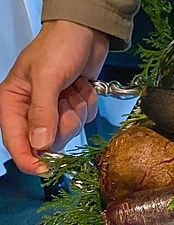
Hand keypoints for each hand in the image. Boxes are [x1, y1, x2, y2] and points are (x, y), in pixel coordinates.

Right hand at [0, 20, 108, 173]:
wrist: (86, 31)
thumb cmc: (59, 46)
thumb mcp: (47, 77)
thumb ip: (42, 111)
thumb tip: (40, 144)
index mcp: (12, 102)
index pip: (15, 141)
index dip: (29, 159)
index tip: (46, 170)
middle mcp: (31, 109)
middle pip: (46, 140)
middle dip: (62, 123)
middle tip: (66, 100)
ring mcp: (53, 107)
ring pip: (68, 130)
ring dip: (76, 110)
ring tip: (74, 88)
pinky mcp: (73, 104)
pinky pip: (84, 118)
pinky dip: (87, 103)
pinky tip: (83, 86)